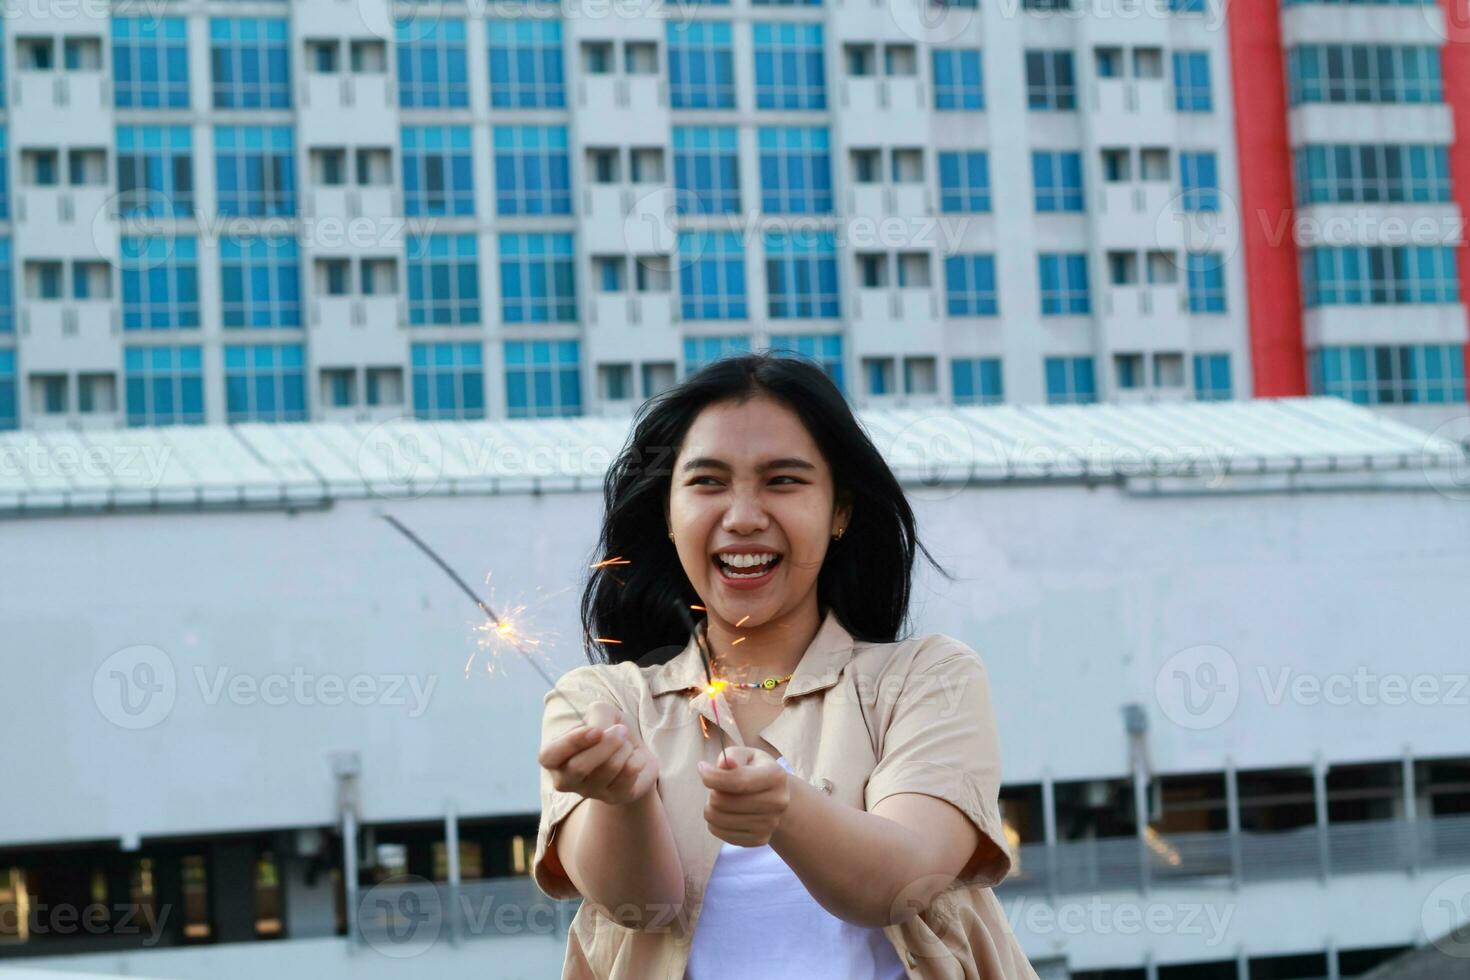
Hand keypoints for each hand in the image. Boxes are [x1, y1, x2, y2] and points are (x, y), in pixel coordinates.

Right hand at [538, 700, 659, 806]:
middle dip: (606, 743)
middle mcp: (566, 779)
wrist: (634, 749)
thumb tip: (600, 733)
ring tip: (625, 742)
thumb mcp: (601, 712)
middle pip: (579, 767)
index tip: (596, 730)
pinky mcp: (614, 798)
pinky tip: (633, 758)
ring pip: (608, 769)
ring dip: (624, 747)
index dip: (572, 742)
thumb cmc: (609, 728)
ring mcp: (589, 792)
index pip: (549, 756)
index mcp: (554, 756)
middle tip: (621, 729)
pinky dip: (637, 758)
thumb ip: (596, 716)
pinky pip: (629, 775)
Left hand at [698, 746, 789, 846]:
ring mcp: (770, 824)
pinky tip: (723, 813)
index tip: (702, 768)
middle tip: (715, 788)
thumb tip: (725, 763)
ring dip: (711, 808)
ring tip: (719, 800)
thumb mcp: (747, 755)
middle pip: (724, 802)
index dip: (713, 776)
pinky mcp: (760, 839)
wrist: (775, 797)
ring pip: (719, 819)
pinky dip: (715, 823)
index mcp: (776, 776)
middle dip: (711, 793)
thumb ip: (733, 755)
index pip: (738, 781)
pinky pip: (722, 834)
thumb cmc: (755, 771)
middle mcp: (778, 802)